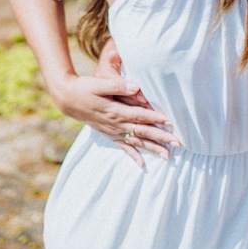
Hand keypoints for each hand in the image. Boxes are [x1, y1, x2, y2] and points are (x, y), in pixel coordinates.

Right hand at [47, 39, 178, 166]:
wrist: (68, 99)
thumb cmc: (84, 88)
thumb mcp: (99, 84)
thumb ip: (118, 86)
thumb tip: (136, 86)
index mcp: (115, 111)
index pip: (139, 116)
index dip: (155, 118)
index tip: (171, 121)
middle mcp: (115, 124)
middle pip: (142, 132)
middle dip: (161, 137)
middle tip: (179, 142)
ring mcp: (112, 131)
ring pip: (136, 142)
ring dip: (152, 149)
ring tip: (168, 156)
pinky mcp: (109, 134)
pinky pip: (123, 147)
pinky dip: (133, 155)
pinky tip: (142, 164)